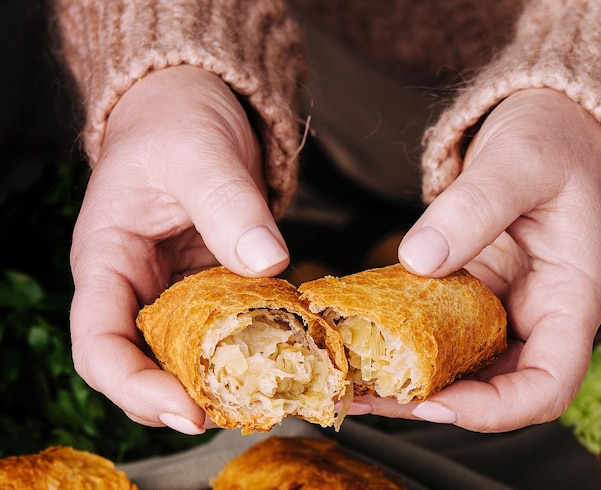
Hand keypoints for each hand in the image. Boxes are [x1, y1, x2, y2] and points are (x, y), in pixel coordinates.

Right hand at [69, 65, 288, 433]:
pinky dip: (250, 346)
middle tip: (244, 410)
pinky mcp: (209, 284)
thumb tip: (270, 262)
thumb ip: (230, 206)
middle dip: (185, 398)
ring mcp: (174, 288)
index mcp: (106, 260)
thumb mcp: (199, 154)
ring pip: (186, 354)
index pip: (99, 344)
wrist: (193, 106)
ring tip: (272, 392)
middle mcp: (135, 286)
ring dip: (222, 379)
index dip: (135, 388)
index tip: (189, 412)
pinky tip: (286, 352)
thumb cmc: (177, 121)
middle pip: (143, 365)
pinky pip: (224, 328)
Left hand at [352, 88, 600, 430]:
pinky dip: (400, 342)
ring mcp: (501, 306)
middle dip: (430, 401)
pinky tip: (359, 340)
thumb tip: (420, 258)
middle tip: (368, 396)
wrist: (545, 129)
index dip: (494, 409)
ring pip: (459, 365)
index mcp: (569, 297)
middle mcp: (536, 313)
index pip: (547, 384)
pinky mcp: (470, 292)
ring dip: (405, 380)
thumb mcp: (518, 163)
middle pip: (492, 387)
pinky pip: (438, 329)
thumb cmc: (552, 143)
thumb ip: (473, 207)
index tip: (435, 403)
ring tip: (350, 381)